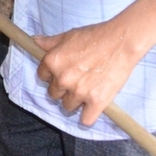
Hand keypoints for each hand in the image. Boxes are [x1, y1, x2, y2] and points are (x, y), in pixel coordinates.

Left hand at [31, 19, 148, 127]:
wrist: (121, 42)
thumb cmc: (95, 36)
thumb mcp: (68, 36)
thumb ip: (49, 42)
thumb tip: (34, 42)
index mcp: (52, 62)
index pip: (42, 77)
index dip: (52, 75)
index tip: (61, 73)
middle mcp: (63, 79)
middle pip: (54, 94)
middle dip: (63, 89)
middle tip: (76, 81)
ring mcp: (79, 92)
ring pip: (68, 107)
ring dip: (75, 102)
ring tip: (86, 91)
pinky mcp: (96, 102)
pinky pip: (85, 120)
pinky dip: (88, 116)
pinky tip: (91, 109)